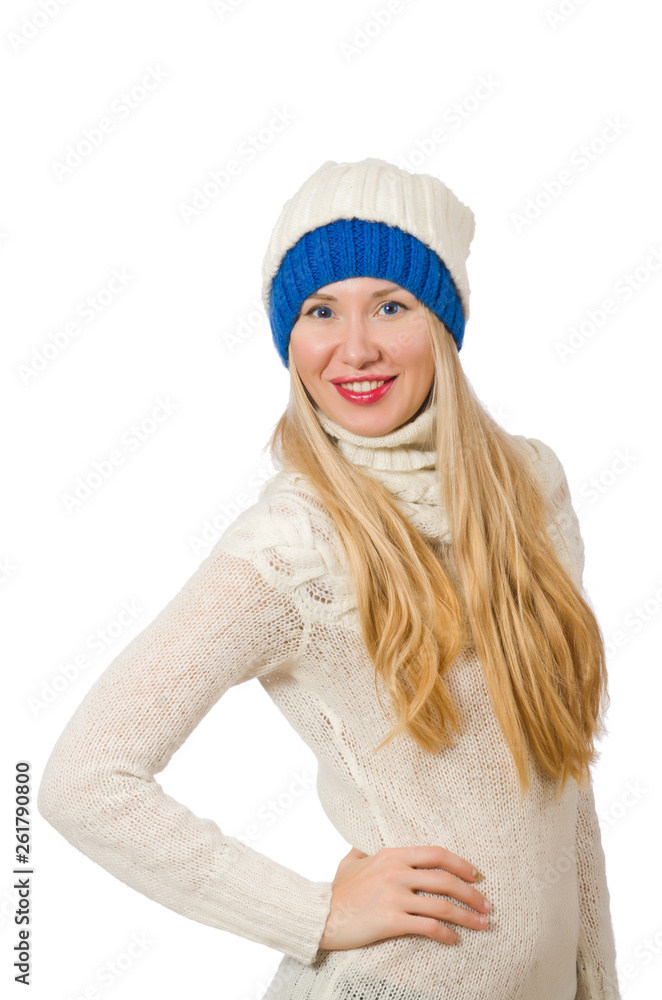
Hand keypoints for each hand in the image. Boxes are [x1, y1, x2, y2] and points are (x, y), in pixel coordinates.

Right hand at [319, 844, 491, 949]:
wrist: (319, 916)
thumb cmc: (336, 891)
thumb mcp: (350, 862)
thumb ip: (364, 850)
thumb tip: (369, 844)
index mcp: (392, 855)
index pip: (436, 854)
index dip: (461, 864)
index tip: (477, 875)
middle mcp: (397, 872)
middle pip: (445, 880)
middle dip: (472, 893)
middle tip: (487, 905)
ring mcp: (395, 896)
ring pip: (442, 905)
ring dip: (467, 916)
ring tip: (481, 925)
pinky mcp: (391, 920)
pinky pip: (427, 927)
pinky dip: (446, 934)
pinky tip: (454, 940)